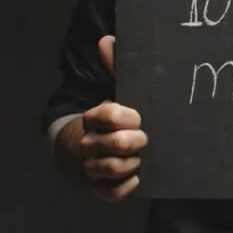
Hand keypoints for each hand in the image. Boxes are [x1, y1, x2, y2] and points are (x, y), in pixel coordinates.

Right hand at [57, 35, 147, 201]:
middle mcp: (87, 144)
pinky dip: (129, 185)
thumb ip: (115, 68)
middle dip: (135, 142)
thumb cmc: (112, 120)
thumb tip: (107, 39)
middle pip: (115, 144)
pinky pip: (116, 192)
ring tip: (142, 157)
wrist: (86, 152)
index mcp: (92, 119)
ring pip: (113, 168)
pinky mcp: (99, 189)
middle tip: (145, 139)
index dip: (127, 117)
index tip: (138, 117)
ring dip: (133, 164)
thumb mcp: (116, 94)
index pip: (109, 115)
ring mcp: (91, 168)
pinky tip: (138, 175)